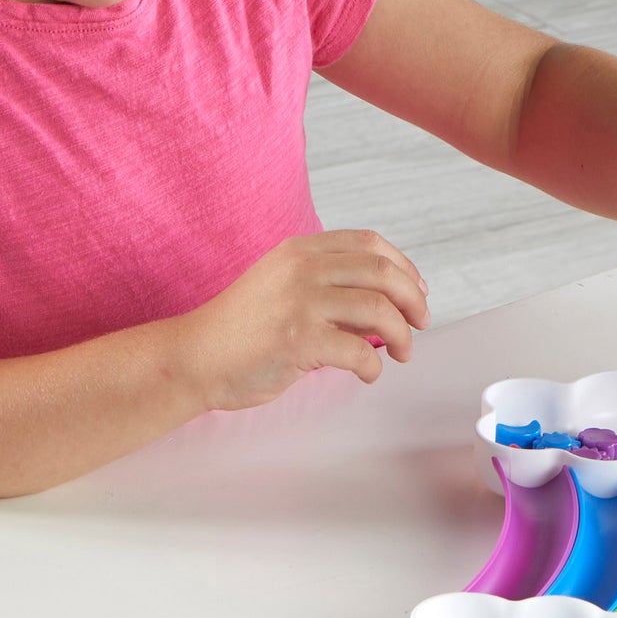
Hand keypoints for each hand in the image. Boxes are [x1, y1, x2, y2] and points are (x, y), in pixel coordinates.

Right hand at [189, 230, 430, 409]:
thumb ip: (326, 288)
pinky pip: (358, 350)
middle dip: (413, 299)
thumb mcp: (282, 287)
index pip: (369, 243)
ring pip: (378, 309)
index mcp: (300, 251)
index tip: (417, 290)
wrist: (194, 357)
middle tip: (422, 323)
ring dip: (402, 334)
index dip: (403, 266)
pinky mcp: (298, 340)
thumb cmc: (240, 330)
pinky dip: (373, 365)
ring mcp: (300, 302)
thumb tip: (385, 308)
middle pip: (382, 272)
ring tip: (403, 353)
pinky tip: (368, 374)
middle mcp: (302, 269)